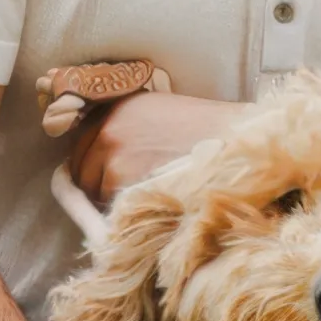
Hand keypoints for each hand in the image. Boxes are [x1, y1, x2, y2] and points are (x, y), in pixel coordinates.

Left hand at [70, 92, 244, 203]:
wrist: (238, 145)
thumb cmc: (211, 136)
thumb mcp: (165, 116)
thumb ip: (132, 130)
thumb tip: (105, 158)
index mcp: (119, 106)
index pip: (83, 143)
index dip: (97, 163)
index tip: (113, 174)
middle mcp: (107, 125)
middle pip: (82, 169)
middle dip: (101, 184)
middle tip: (135, 191)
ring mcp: (110, 151)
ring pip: (93, 191)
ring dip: (114, 200)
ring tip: (150, 197)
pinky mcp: (118, 178)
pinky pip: (108, 206)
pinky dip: (126, 213)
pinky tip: (154, 204)